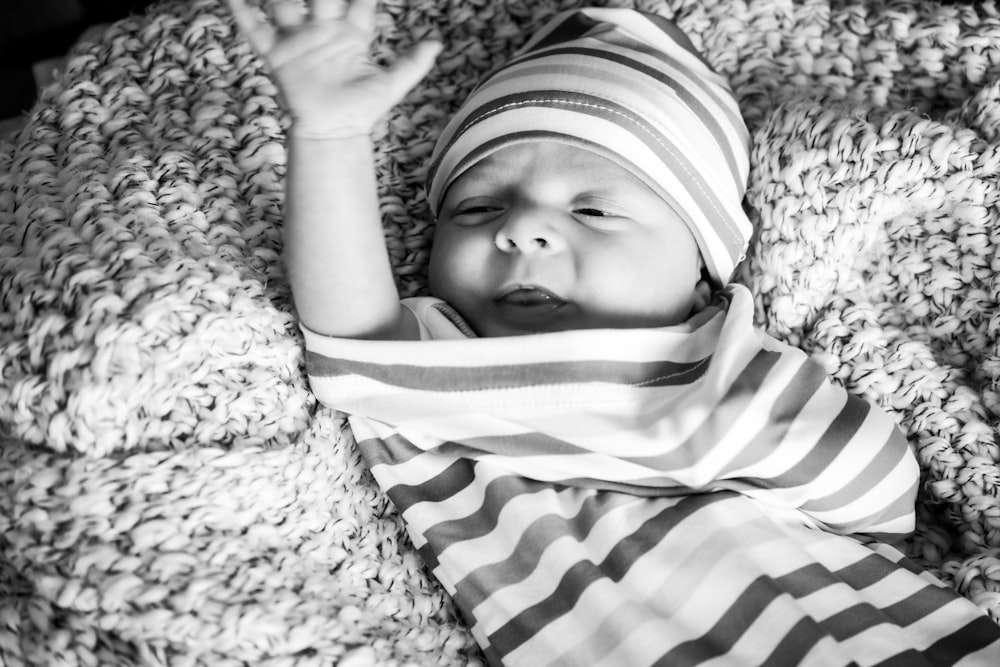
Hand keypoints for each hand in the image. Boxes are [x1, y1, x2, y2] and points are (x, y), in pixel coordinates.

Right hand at [228, 0, 441, 137]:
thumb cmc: (363, 109)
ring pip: (286, 4)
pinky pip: (257, 30)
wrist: (334, 132)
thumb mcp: (392, 84)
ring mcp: (300, 41)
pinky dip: (243, 13)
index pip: (360, 0)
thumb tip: (437, 43)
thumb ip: (413, 64)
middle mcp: (324, 31)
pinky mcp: (279, 56)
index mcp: (351, 34)